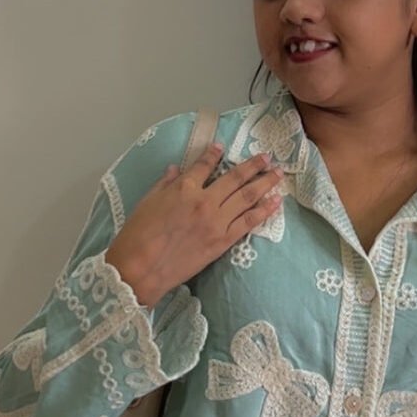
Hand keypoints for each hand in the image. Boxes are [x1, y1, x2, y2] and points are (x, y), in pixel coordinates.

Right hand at [104, 143, 283, 305]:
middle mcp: (204, 201)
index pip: (204, 165)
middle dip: (253, 166)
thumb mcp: (147, 201)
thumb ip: (165, 183)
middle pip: (235, 178)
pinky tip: (276, 201)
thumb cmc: (137, 235)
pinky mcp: (223, 241)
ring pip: (247, 197)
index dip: (214, 154)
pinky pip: (249, 222)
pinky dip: (264, 210)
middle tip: (267, 158)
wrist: (141, 268)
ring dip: (265, 183)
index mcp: (184, 188)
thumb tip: (177, 169)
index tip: (223, 147)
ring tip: (278, 174)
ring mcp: (216, 221)